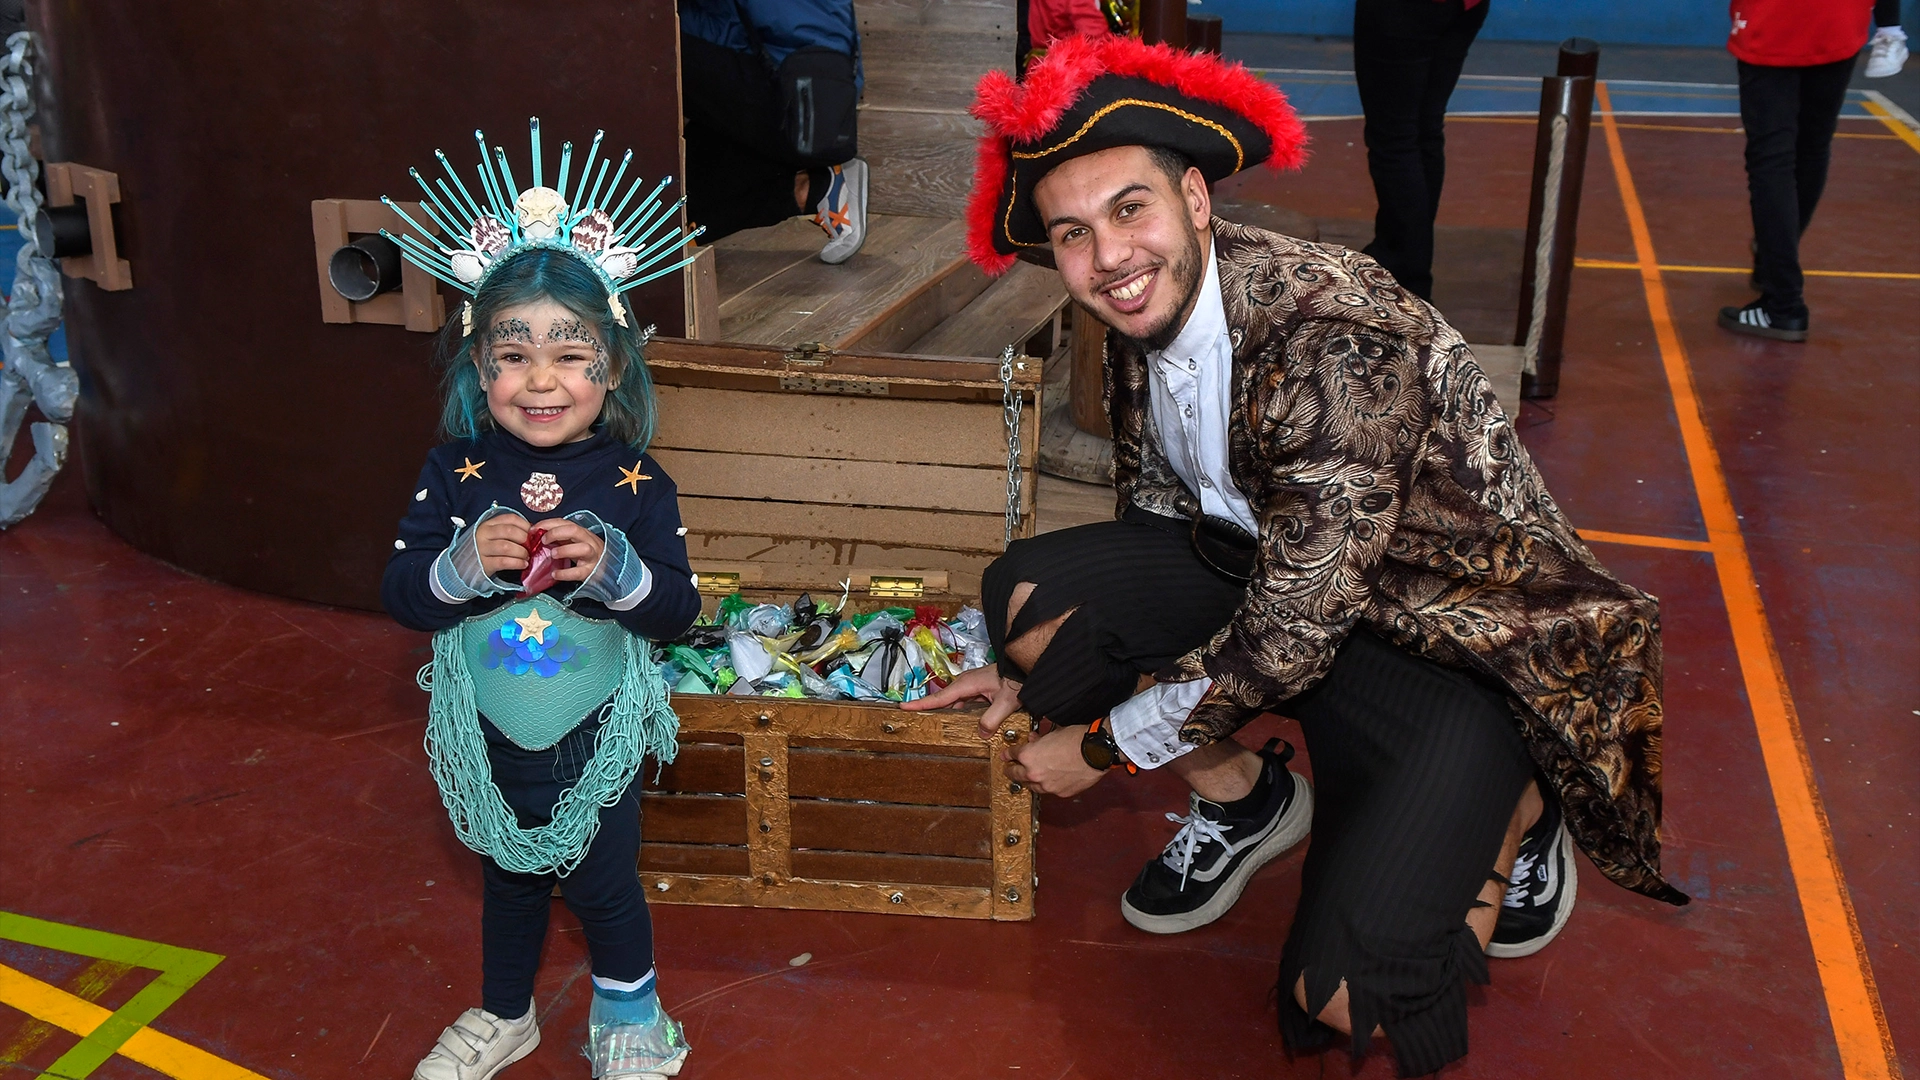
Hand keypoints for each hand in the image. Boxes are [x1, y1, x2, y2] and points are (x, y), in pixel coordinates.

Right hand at [475, 513, 530, 575]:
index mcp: (489, 524)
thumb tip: (532, 532)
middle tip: (531, 546)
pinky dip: (517, 563)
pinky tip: (523, 564)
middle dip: (525, 539)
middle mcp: (484, 534)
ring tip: (527, 556)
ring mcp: (482, 548)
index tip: (533, 533)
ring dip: (521, 552)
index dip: (525, 525)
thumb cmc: (488, 549)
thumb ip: (510, 531)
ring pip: (506, 547)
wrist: (468, 565)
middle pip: (509, 531)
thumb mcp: (495, 536)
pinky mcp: (484, 563)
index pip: (511, 518)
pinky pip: (504, 562)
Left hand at [532, 519, 605, 581]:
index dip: (548, 524)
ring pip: (583, 548)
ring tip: (552, 555)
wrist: (607, 569)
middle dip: (556, 533)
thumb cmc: (586, 555)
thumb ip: (559, 538)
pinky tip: (555, 574)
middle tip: (543, 540)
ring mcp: (592, 557)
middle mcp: (588, 541)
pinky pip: (579, 572)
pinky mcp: (591, 572)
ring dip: (565, 550)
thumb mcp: (574, 542)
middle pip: (575, 530)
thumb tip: (536, 534)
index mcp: (582, 532)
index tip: (533, 529)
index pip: (564, 522)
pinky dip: (565, 573)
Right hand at [901, 663, 1025, 737]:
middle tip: (919, 724)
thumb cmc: (1017, 679)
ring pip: (957, 705)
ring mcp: (973, 687)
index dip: (921, 704)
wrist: (1028, 666)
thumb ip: (992, 719)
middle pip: (945, 702)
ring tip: (942, 729)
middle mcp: (967, 685)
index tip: (903, 707)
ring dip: (951, 715)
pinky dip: (963, 714)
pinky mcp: (980, 691)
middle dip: (932, 712)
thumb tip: (980, 734)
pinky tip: (967, 725)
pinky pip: (966, 704)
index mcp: (967, 684)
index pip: (939, 697)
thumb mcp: (1006, 701)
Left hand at [1006, 723, 1105, 797]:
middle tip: (1009, 769)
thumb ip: (1040, 740)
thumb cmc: (1076, 739)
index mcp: (1028, 756)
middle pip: (1015, 774)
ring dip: (1028, 781)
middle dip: (1011, 771)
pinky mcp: (1060, 793)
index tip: (1006, 755)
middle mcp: (1033, 773)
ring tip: (1028, 778)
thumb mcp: (1053, 734)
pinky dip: (1047, 785)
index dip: (1008, 754)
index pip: (1012, 754)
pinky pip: (1049, 790)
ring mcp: (1046, 786)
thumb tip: (1035, 741)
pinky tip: (1050, 780)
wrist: (1095, 751)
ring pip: (1031, 786)